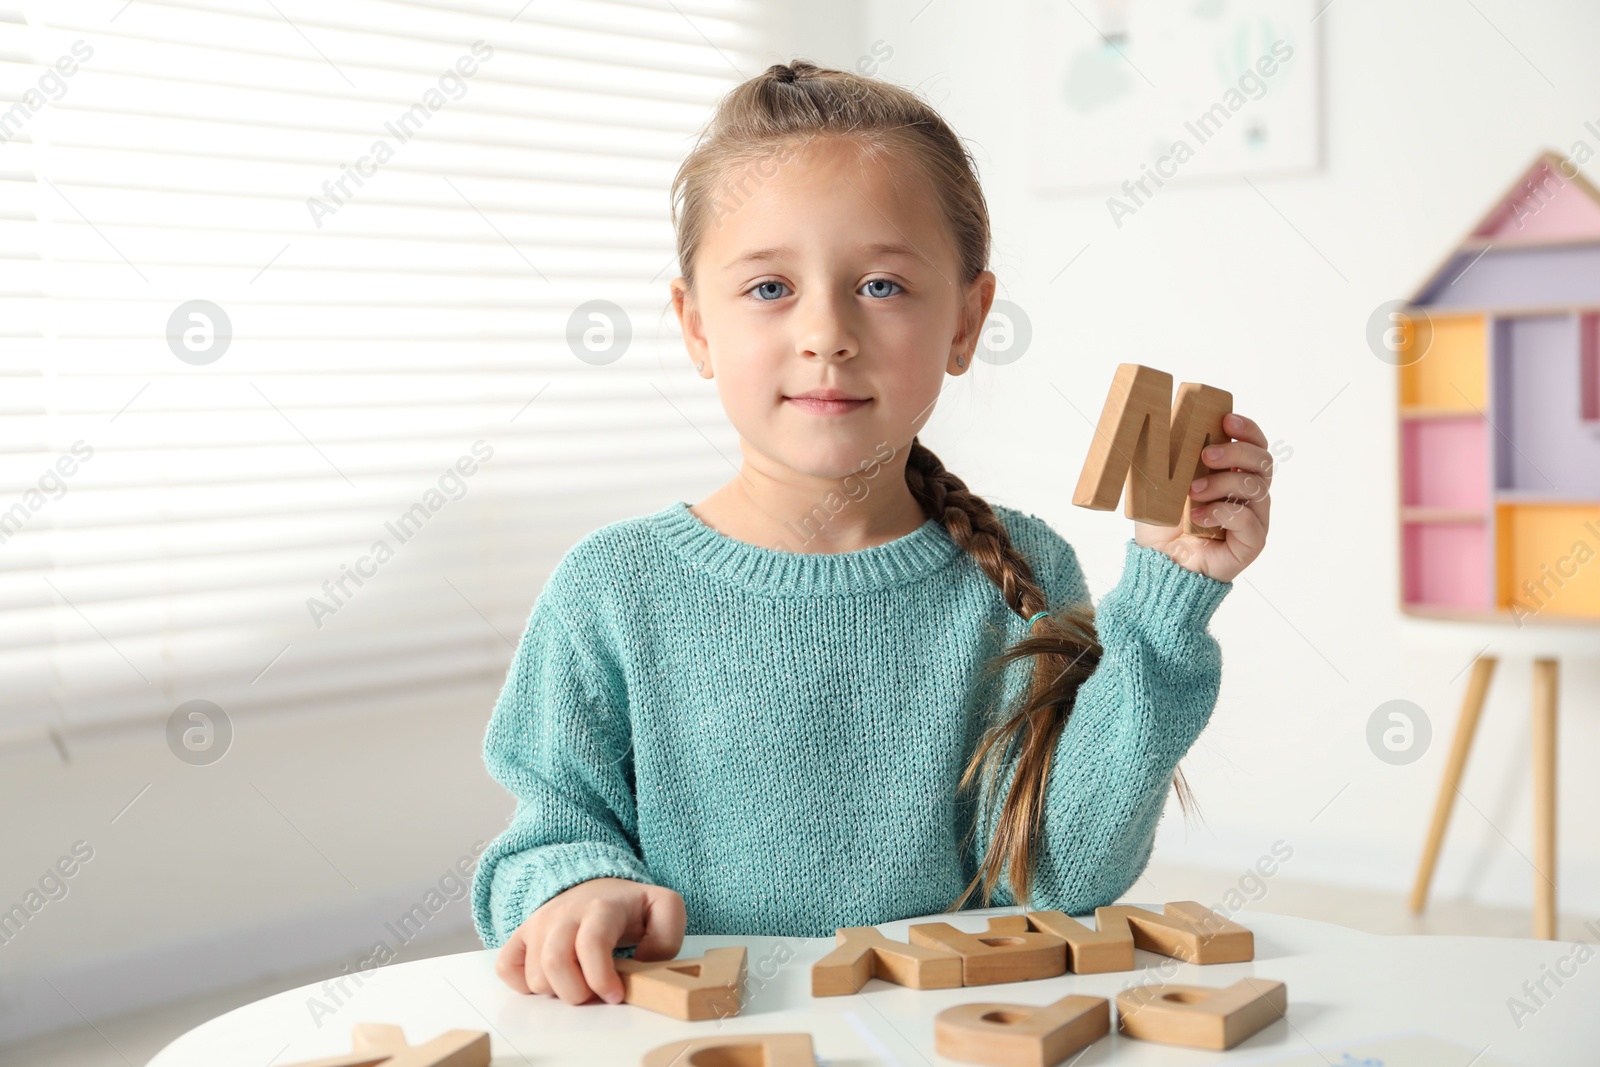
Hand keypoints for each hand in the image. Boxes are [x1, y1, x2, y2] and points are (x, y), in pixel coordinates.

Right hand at [493, 877, 685, 1004]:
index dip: (601, 979)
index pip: (591, 944)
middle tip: (595, 994)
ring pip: (534, 973)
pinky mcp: (521, 935)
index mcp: (600, 908)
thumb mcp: (663, 908)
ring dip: (557, 992)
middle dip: (577, 993)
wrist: (596, 884)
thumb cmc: (628, 906)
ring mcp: (538, 924)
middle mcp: (563, 914)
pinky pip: (507, 967)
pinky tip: (551, 980)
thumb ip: (667, 936)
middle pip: (555, 963)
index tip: (615, 995)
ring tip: (579, 983)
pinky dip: (524, 984)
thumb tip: (643, 965)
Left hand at [1134, 412, 1272, 582]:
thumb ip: (1171, 454)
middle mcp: (1249, 495)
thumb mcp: (1160, 481)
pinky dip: (1221, 512)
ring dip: (1221, 483)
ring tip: (1192, 491)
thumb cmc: (1161, 522)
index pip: (1255, 445)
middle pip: (1263, 461)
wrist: (1157, 562)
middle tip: (1205, 455)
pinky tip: (1196, 516)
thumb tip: (1165, 420)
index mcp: (1232, 474)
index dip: (1248, 430)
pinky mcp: (1251, 543)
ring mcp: (1254, 519)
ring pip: (1256, 488)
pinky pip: (1249, 520)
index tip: (1227, 419)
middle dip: (1235, 452)